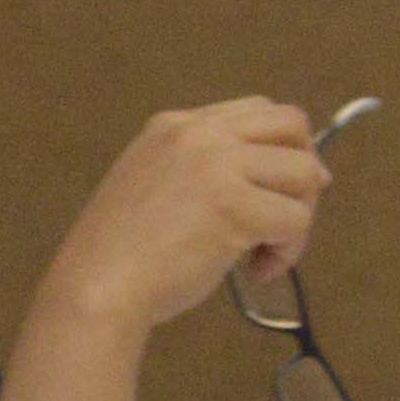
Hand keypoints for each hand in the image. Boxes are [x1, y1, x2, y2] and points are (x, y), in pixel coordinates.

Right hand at [37, 99, 328, 336]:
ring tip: (263, 253)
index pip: (256, 111)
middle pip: (291, 124)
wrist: (94, 288)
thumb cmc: (123, 255)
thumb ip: (205, 169)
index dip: (282, 148)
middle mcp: (196, 134)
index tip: (282, 187)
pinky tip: (255, 271)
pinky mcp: (233, 204)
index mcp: (172, 126)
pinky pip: (296, 221)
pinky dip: (287, 252)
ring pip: (304, 173)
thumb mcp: (156, 185)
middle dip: (304, 171)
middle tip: (289, 215)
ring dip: (298, 218)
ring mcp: (215, 165)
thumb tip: (301, 173)